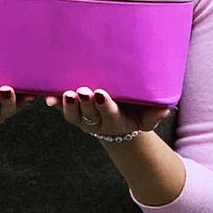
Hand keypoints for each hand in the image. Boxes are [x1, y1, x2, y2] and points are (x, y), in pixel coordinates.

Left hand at [48, 86, 170, 137]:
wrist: (120, 120)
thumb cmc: (136, 112)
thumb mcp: (147, 115)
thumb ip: (154, 113)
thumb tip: (164, 110)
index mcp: (116, 121)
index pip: (110, 115)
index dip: (105, 106)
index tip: (101, 94)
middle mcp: (97, 121)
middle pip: (89, 114)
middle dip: (85, 103)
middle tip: (83, 91)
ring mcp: (83, 117)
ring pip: (74, 115)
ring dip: (68, 105)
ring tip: (67, 94)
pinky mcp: (73, 111)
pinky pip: (62, 109)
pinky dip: (55, 104)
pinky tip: (48, 98)